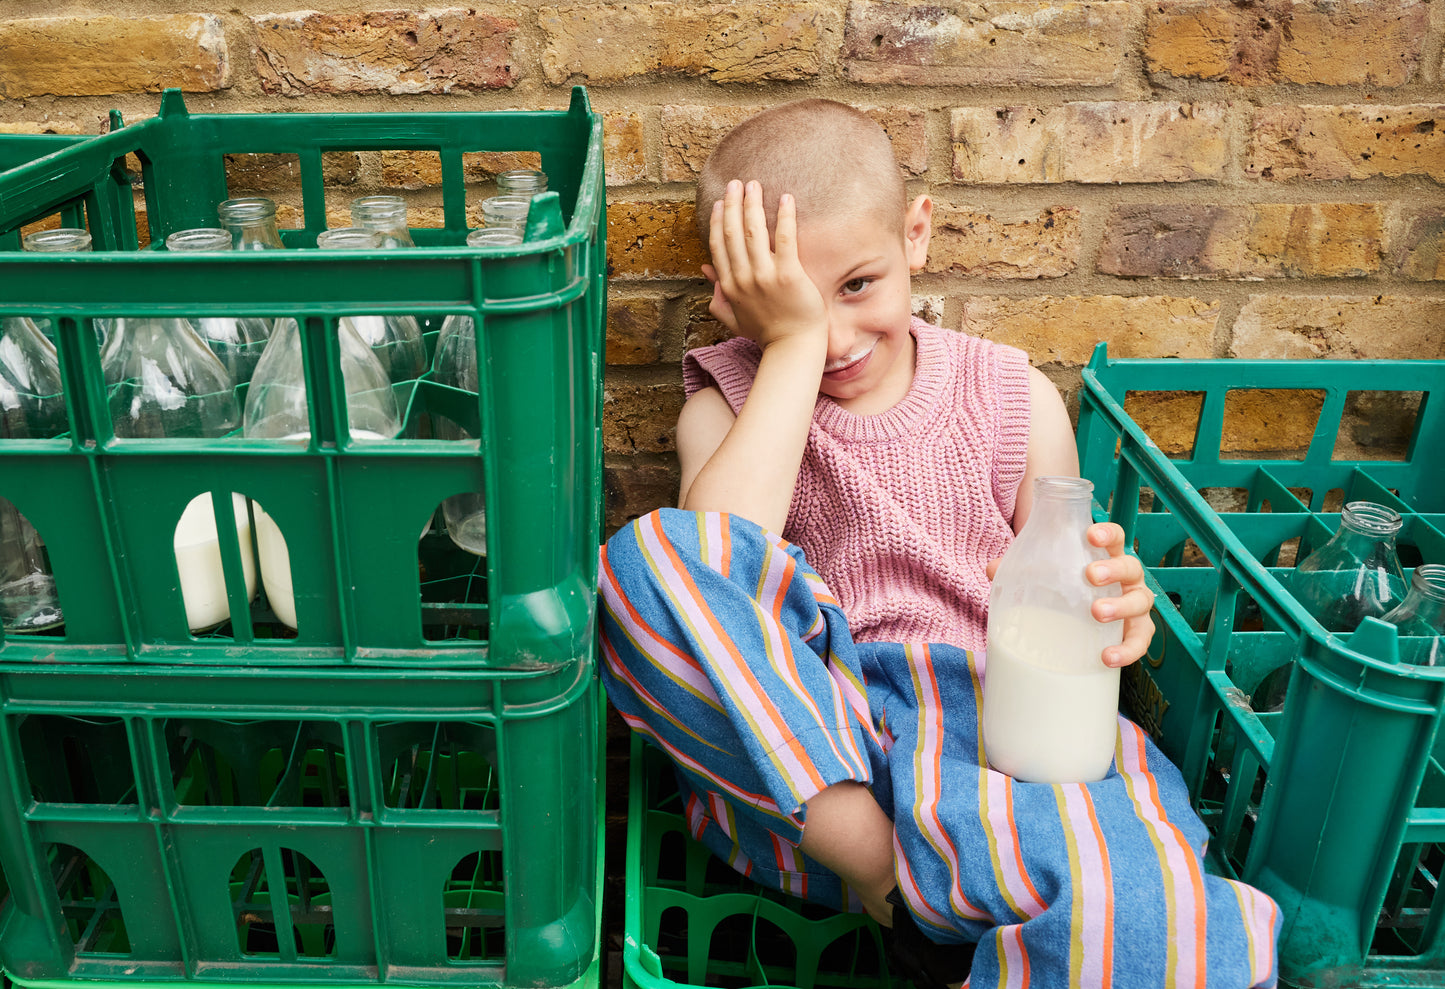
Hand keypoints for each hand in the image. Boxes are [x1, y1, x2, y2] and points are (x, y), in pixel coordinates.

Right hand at [701, 179, 826, 352]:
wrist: (793, 347)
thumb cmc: (767, 334)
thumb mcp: (734, 318)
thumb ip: (718, 297)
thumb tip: (706, 270)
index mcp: (729, 287)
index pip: (718, 245)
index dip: (716, 220)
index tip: (718, 202)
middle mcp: (743, 278)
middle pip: (732, 233)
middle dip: (732, 204)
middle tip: (736, 183)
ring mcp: (765, 276)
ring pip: (754, 231)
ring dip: (752, 204)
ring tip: (754, 184)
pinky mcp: (789, 275)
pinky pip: (786, 239)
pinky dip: (784, 217)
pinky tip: (786, 198)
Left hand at [984, 522, 1156, 668]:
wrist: (1079, 625)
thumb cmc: (1063, 591)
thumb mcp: (1041, 578)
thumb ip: (1019, 571)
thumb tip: (991, 569)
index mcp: (1106, 557)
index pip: (1114, 537)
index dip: (1107, 533)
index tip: (1090, 535)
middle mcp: (1126, 578)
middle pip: (1130, 566)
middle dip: (1113, 569)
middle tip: (1090, 576)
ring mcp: (1135, 604)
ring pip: (1140, 602)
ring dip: (1122, 606)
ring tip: (1097, 613)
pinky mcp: (1137, 632)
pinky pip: (1140, 641)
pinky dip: (1128, 649)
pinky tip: (1108, 657)